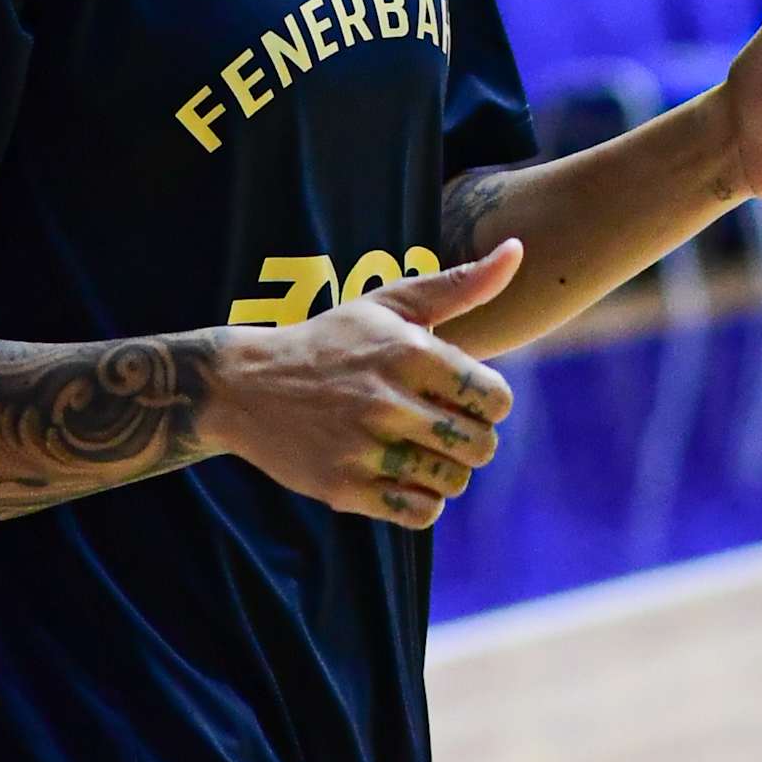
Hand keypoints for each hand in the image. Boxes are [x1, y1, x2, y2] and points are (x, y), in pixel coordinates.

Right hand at [201, 242, 522, 528]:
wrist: (244, 386)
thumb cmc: (330, 341)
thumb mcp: (388, 303)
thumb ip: (458, 284)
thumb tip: (517, 248)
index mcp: (407, 352)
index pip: (494, 399)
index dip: (489, 404)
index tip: (464, 399)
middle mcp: (387, 400)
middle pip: (479, 445)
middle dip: (471, 440)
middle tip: (444, 429)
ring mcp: (364, 448)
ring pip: (453, 482)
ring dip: (447, 472)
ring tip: (423, 453)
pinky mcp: (344, 488)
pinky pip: (419, 513)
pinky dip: (423, 502)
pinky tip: (405, 478)